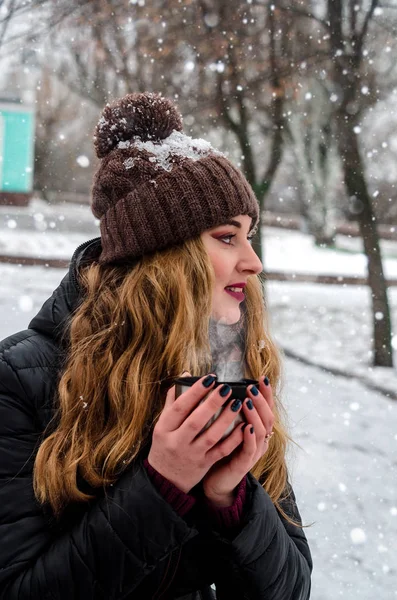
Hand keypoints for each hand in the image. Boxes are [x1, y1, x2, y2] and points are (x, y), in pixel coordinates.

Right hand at [147, 373, 246, 493]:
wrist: (164, 479)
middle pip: (196, 421)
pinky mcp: (204, 464)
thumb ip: (173, 401)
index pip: (179, 407)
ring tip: (237, 403)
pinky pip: (221, 451)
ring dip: (226, 419)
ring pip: (211, 436)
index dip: (194, 392)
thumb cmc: (165, 444)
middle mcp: (177, 442)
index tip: (210, 379)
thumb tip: (185, 375)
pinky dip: (233, 439)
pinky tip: (243, 426)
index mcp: (164, 429)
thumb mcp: (162, 425)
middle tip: (226, 388)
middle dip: (212, 403)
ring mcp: (191, 454)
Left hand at [202, 376, 274, 503]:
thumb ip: (223, 408)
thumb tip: (214, 384)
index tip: (262, 377)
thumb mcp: (222, 426)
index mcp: (255, 428)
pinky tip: (246, 427)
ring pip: (261, 431)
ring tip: (247, 402)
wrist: (214, 480)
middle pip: (268, 417)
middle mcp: (259, 439)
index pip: (266, 408)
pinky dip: (250, 438)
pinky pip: (250, 450)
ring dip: (255, 415)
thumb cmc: (217, 448)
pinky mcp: (244, 464)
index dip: (266, 393)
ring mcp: (253, 452)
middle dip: (261, 401)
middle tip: (252, 387)